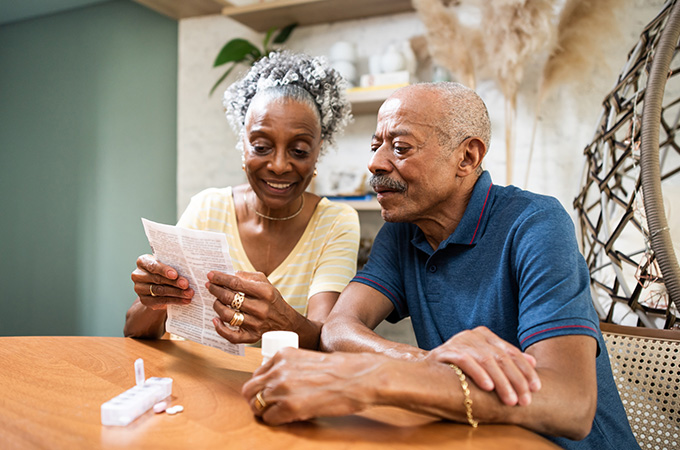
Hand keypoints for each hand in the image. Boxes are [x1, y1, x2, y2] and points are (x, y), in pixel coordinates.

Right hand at [131, 254, 192, 309]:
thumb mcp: (167, 265)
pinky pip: (160, 301)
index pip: (153, 265)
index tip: (175, 275)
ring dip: (176, 293)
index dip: (164, 270)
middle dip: (174, 282)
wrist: (158, 286)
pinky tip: (184, 300)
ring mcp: (139, 289)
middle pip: (158, 279)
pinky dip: (174, 301)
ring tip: (189, 293)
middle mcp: (138, 275)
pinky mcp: (144, 300)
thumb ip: (174, 266)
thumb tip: (189, 272)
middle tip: (186, 285)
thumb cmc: (165, 271)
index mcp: (143, 261)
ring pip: (160, 291)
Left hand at [207, 271, 300, 343]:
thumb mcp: (265, 282)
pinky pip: (231, 336)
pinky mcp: (252, 336)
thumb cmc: (272, 299)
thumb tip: (229, 275)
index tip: (210, 275)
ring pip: (227, 315)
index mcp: (264, 292)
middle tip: (209, 286)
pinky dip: (220, 328)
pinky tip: (216, 320)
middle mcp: (260, 308)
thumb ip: (248, 276)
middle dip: (215, 290)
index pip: (236, 283)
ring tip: (216, 301)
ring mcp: (256, 324)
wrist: (286, 321)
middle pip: (229, 298)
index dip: (220, 278)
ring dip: (217, 306)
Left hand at [241, 347, 380, 424]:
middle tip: (267, 407)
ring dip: (265, 412)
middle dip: (256, 400)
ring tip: (279, 414)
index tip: (268, 392)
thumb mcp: (309, 359)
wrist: (360, 377)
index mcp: (283, 355)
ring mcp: (282, 388)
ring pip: (256, 405)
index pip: (257, 374)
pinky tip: (288, 419)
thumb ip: (291, 367)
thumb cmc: (343, 369)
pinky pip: (269, 419)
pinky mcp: (289, 407)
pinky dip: (275, 422)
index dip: (261, 386)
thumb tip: (281, 382)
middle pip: (250, 390)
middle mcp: (279, 370)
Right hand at [426, 326, 540, 405]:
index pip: (511, 352)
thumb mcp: (486, 363)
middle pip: (501, 358)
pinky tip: (488, 387)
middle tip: (525, 400)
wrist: (425, 371)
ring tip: (510, 400)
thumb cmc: (460, 369)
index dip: (526, 370)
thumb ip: (507, 360)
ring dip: (501, 382)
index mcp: (485, 335)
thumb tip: (533, 362)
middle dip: (516, 380)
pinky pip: (466, 361)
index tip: (536, 388)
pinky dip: (479, 373)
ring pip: (487, 360)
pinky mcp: (446, 351)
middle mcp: (473, 335)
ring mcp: (459, 341)